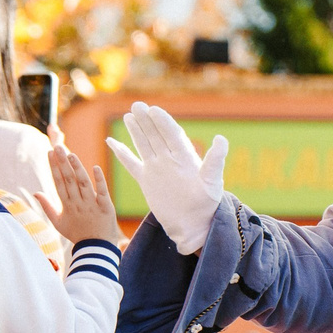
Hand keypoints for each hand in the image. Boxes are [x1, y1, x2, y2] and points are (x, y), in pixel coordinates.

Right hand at [43, 143, 122, 246]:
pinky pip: (102, 192)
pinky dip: (99, 180)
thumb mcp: (58, 223)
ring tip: (71, 154)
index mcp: (66, 206)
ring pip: (83, 183)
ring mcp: (92, 205)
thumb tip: (36, 192)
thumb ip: (47, 207)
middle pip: (68, 180)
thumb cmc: (76, 235)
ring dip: (77, 168)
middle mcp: (78, 203)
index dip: (53, 168)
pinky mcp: (106, 207)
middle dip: (62, 163)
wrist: (96, 249)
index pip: (58, 183)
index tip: (49, 153)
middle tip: (57, 147)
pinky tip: (95, 167)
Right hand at [107, 102, 228, 256]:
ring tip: (128, 115)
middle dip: (147, 120)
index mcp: (185, 158)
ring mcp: (157, 170)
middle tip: (137, 105)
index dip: (163, 121)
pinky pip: (131, 164)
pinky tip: (112, 141)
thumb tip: (221, 138)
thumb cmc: (207, 206)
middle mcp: (169, 160)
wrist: (193, 227)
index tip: (154, 110)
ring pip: (144, 145)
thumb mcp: (213, 182)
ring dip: (136, 130)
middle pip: (156, 135)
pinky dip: (121, 153)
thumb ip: (215, 160)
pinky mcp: (146, 181)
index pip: (172, 134)